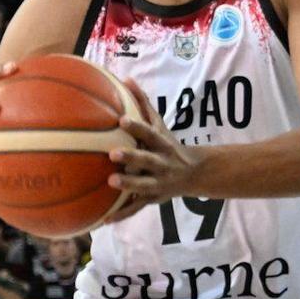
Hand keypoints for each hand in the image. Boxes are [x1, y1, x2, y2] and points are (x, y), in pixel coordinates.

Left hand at [107, 79, 199, 203]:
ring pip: (143, 185)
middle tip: (112, 153)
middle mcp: (162, 163)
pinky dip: (122, 214)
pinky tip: (105, 220)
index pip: (150, 133)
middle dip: (131, 157)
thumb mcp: (160, 125)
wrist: (194, 173)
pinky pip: (137, 208)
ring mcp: (159, 182)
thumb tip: (126, 78)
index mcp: (162, 144)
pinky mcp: (154, 198)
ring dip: (128, 185)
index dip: (137, 127)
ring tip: (110, 183)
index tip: (122, 119)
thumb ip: (143, 104)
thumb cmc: (167, 144)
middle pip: (147, 160)